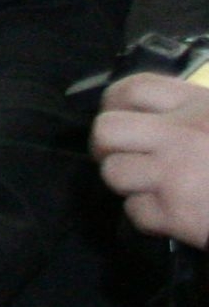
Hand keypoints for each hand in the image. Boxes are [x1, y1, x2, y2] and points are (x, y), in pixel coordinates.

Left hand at [93, 73, 208, 247]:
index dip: (115, 102)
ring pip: (114, 173)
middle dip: (106, 147)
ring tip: (152, 188)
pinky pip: (135, 213)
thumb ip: (196, 112)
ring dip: (128, 184)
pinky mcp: (176, 214)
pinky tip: (172, 215)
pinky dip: (149, 217)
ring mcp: (175, 175)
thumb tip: (148, 115)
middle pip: (107, 130)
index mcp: (200, 106)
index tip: (118, 115)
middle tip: (123, 157)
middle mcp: (181, 135)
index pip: (134, 89)